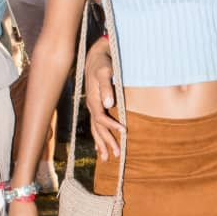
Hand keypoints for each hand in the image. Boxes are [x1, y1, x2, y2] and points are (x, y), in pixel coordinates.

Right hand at [84, 43, 123, 159]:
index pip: (101, 118)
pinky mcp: (96, 106)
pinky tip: (99, 147)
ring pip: (96, 130)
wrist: (96, 57)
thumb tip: (109, 104)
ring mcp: (93, 107)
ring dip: (101, 144)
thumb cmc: (103, 63)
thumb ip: (106, 87)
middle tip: (117, 155)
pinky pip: (95, 126)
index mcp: (93, 100)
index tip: (124, 132)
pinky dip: (98, 137)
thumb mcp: (105, 71)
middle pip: (98, 128)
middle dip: (107, 142)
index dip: (112, 126)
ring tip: (106, 158)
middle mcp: (92, 106)